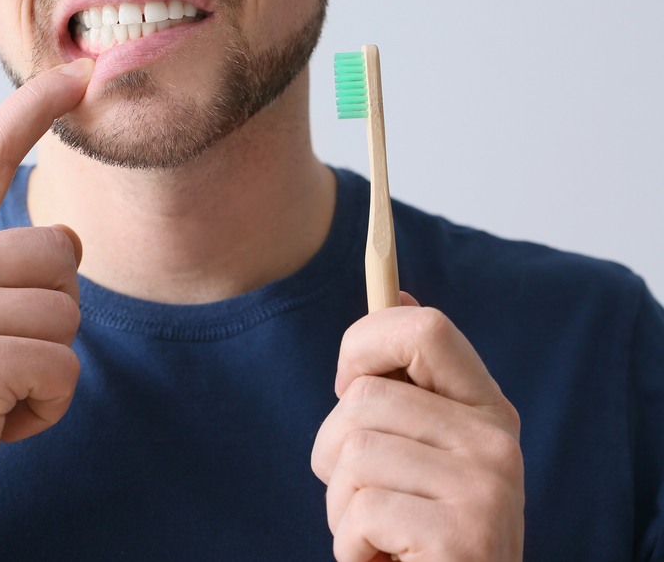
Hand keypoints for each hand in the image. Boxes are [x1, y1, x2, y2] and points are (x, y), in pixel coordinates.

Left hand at [311, 294, 524, 561]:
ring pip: (350, 453)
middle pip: (361, 398)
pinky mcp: (462, 537)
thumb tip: (397, 292)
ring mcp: (485, 489)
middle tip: (367, 500)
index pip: (425, 328)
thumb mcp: (420, 450)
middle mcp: (496, 442)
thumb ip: (410, 383)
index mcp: (486, 410)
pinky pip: (358, 510)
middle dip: (333, 454)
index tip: (346, 382)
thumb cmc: (419, 531)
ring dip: (340, 507)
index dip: (362, 342)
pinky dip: (351, 548)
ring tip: (379, 536)